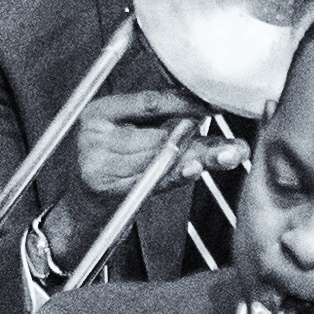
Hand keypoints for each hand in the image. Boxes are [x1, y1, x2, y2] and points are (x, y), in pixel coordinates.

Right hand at [45, 93, 246, 264]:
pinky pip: (151, 179)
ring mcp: (99, 162)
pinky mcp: (106, 188)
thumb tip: (202, 108)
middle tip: (235, 141)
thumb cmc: (107, 168)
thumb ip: (153, 122)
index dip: (185, 102)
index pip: (149, 102)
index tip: (215, 104)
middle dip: (202, 137)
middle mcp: (95, 135)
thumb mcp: (120, 135)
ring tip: (229, 154)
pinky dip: (178, 174)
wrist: (78, 211)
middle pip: (159, 133)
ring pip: (160, 156)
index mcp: (99, 112)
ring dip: (199, 156)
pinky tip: (197, 168)